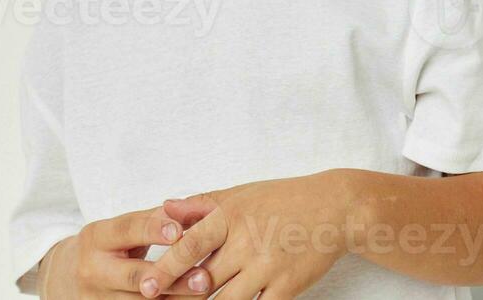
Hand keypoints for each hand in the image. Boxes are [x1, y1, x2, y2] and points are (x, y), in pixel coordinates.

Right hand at [41, 205, 210, 298]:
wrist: (65, 276)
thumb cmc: (105, 245)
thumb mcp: (119, 227)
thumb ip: (153, 218)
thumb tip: (189, 209)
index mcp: (96, 238)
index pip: (126, 230)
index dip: (153, 230)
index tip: (180, 231)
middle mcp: (94, 270)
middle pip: (135, 276)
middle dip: (169, 277)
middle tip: (202, 277)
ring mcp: (98, 298)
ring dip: (175, 297)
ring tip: (204, 292)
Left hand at [137, 172, 353, 299]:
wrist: (337, 208)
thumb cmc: (285, 199)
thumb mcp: (243, 193)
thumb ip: (203, 204)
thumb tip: (164, 207)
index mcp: (233, 216)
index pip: (190, 245)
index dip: (165, 268)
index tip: (145, 287)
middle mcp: (248, 243)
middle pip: (204, 281)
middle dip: (180, 298)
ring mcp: (268, 268)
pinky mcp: (287, 288)